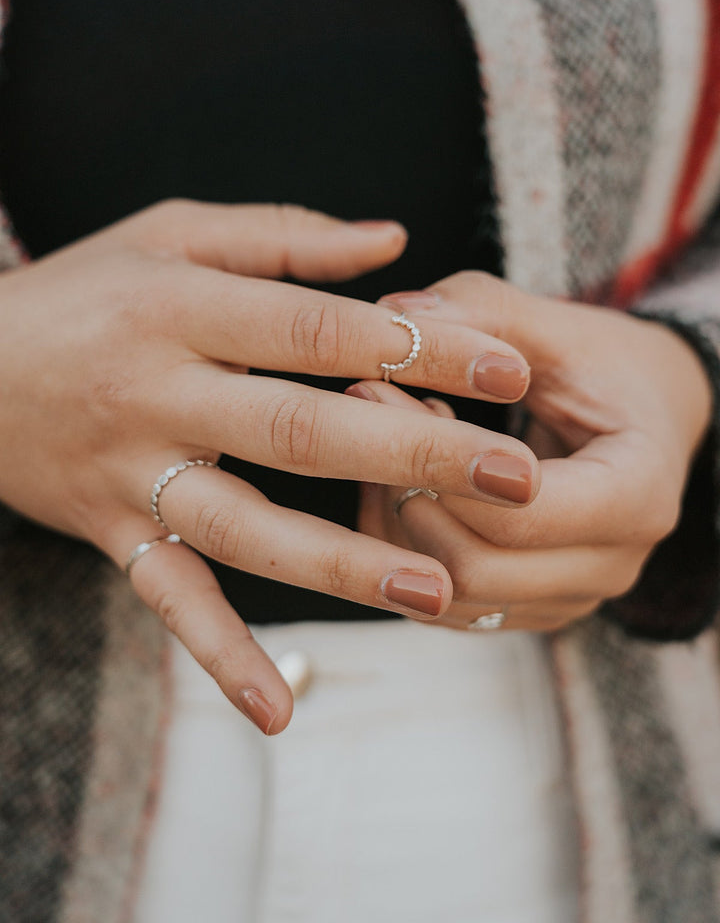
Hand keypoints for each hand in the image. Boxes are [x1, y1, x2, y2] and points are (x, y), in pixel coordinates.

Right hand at [0, 207, 537, 730]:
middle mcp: (160, 391)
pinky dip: (218, 655)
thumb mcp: (172, 233)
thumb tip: (393, 237)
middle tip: (514, 476)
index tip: (509, 368)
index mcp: (184, 305)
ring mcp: (133, 471)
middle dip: (413, 452)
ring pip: (247, 525)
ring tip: (434, 588)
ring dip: (341, 563)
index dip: (419, 346)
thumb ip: (285, 234)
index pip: (321, 329)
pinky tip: (279, 710)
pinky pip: (167, 598)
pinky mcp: (110, 531)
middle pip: (300, 428)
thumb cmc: (83, 288)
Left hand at [353, 272, 712, 631]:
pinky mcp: (532, 608)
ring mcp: (571, 598)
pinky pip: (441, 607)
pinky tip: (402, 482)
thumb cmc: (608, 368)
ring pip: (446, 597)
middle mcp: (612, 564)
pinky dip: (402, 551)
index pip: (517, 512)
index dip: (434, 460)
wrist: (649, 419)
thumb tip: (395, 311)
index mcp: (638, 495)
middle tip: (378, 417)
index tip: (381, 389)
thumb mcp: (558, 325)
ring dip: (398, 522)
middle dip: (406, 492)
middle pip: (473, 569)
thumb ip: (482, 309)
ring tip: (396, 446)